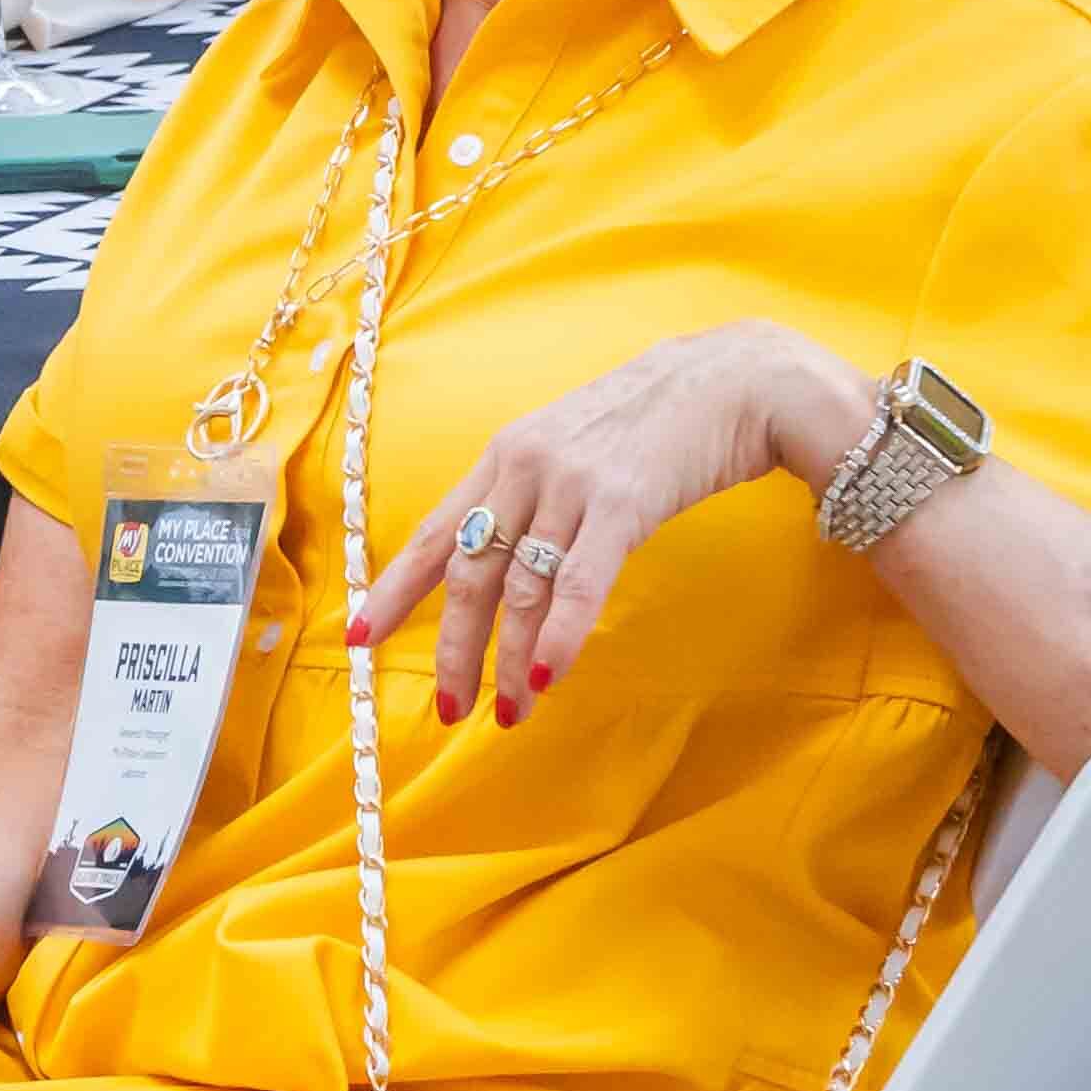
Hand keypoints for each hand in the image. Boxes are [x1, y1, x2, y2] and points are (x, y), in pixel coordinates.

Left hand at [355, 321, 875, 726]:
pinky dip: (559, 635)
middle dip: (454, 648)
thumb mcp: (571, 446)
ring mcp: (570, 484)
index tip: (359, 638)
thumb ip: (532, 497)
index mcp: (504, 457)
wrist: (732, 379)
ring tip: (508, 712)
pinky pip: (579, 582)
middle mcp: (524, 469)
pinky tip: (545, 675)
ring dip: (509, 659)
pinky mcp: (622, 503)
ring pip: (521, 588)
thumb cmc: (652, 421)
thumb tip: (501, 567)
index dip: (394, 589)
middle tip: (447, 708)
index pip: (434, 533)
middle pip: (469, 574)